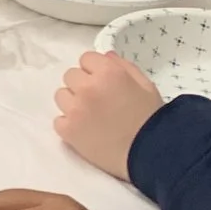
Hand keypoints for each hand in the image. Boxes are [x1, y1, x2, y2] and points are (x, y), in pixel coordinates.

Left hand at [54, 52, 162, 180]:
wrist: (150, 153)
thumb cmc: (152, 118)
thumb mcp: (145, 86)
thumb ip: (123, 67)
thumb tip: (105, 56)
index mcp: (108, 72)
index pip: (86, 58)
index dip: (94, 70)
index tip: (103, 82)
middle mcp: (87, 87)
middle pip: (70, 75)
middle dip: (82, 84)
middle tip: (98, 100)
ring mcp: (75, 109)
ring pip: (61, 95)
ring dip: (72, 102)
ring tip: (90, 115)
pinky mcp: (67, 130)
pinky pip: (58, 120)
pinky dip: (69, 124)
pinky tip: (85, 130)